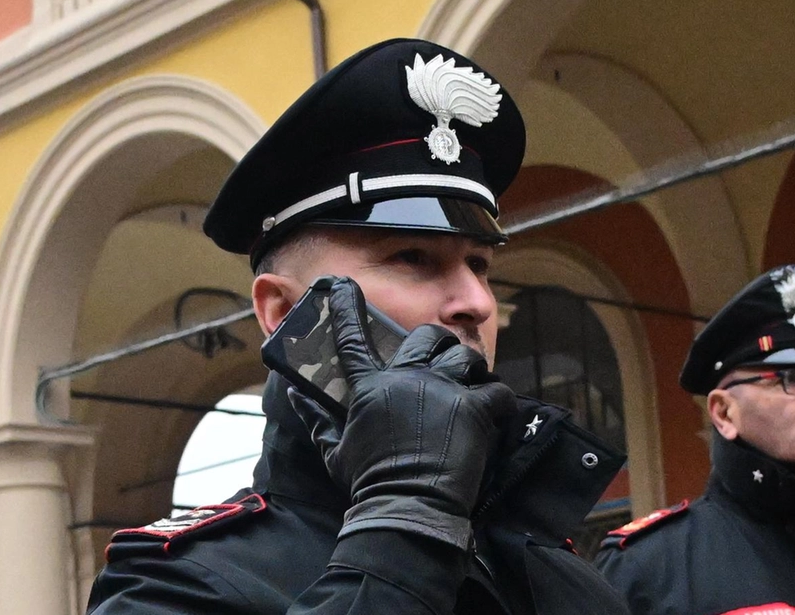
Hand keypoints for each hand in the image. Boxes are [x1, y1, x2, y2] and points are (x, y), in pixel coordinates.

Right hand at [289, 277, 515, 549]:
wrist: (407, 508)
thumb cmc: (368, 482)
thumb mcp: (334, 451)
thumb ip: (316, 419)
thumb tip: (297, 397)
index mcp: (370, 388)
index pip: (352, 337)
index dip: (347, 308)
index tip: (344, 285)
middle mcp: (406, 379)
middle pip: (426, 337)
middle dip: (436, 342)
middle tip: (442, 358)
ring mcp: (442, 391)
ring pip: (464, 356)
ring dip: (469, 366)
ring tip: (472, 381)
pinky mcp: (473, 408)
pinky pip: (496, 389)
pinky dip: (497, 399)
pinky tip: (494, 410)